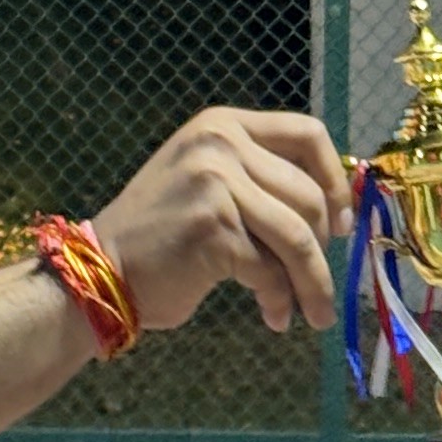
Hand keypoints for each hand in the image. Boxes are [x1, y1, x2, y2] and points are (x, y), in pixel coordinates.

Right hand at [92, 111, 354, 335]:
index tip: (340, 224)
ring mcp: (216, 184)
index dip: (335, 182)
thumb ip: (261, 180)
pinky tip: (274, 316)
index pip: (308, 134)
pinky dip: (279, 299)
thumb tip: (337, 210)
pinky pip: (271, 270)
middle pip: (309, 197)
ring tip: (315, 314)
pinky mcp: (215, 229)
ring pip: (299, 238)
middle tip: (316, 282)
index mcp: (223, 125)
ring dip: (313, 284)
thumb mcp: (208, 181)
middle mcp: (221, 145)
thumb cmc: (161, 235)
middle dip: (323, 250)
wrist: (101, 270)